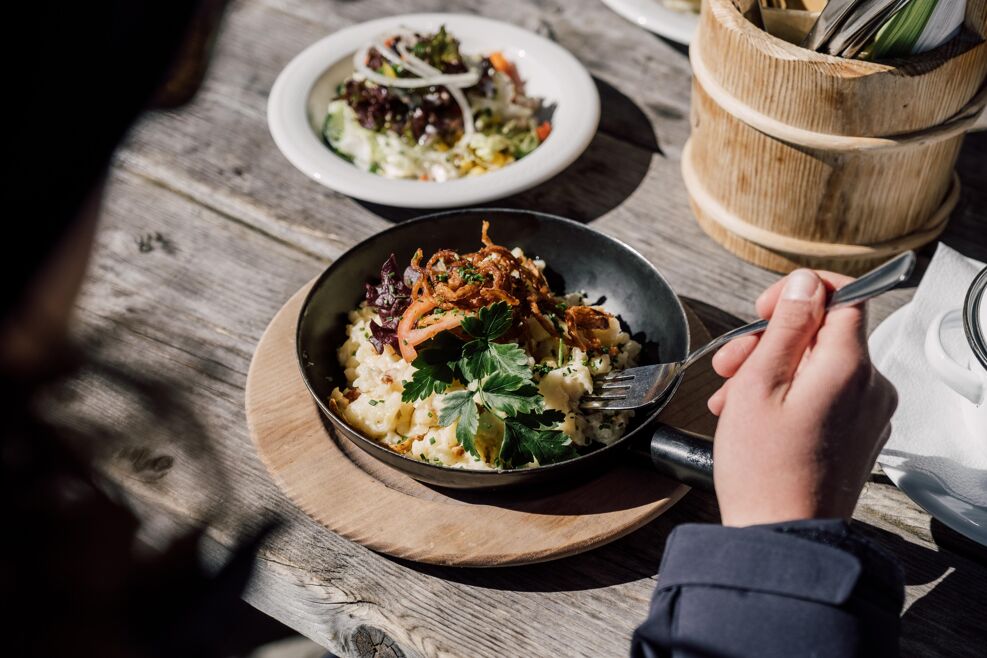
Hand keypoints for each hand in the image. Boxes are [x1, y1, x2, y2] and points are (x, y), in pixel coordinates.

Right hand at [708, 269, 896, 526]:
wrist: (780, 535)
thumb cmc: (762, 468)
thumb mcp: (758, 384)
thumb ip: (787, 327)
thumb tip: (806, 285)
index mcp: (848, 367)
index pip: (845, 296)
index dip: (800, 294)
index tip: (765, 309)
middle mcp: (871, 387)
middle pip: (825, 334)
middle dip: (772, 340)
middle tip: (730, 364)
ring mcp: (869, 414)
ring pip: (820, 366)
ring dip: (774, 371)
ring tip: (730, 399)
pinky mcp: (859, 436)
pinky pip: (827, 396)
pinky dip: (790, 396)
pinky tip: (752, 417)